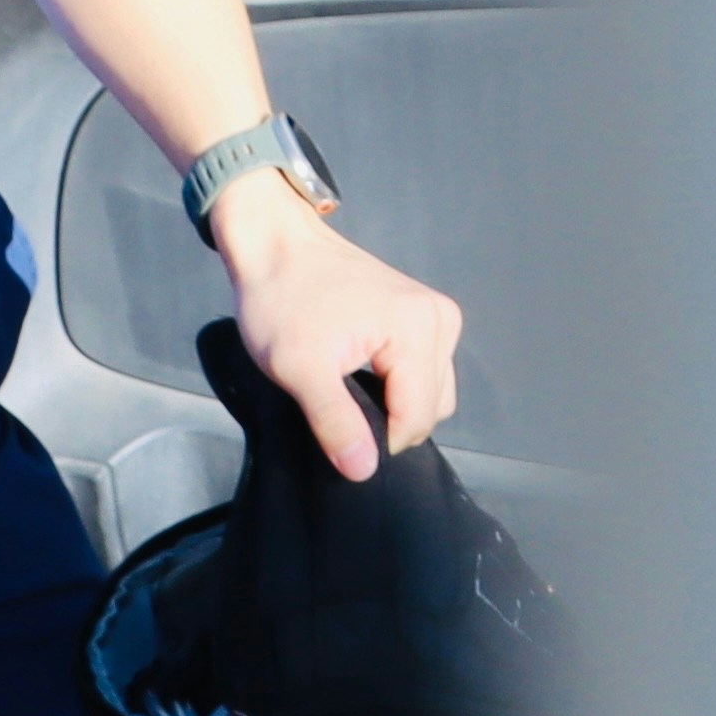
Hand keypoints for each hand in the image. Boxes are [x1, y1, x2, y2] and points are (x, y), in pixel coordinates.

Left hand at [213, 185, 463, 476]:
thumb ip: (335, 421)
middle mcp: (440, 319)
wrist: (275, 243)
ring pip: (433, 390)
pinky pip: (426, 369)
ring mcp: (437, 313)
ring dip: (397, 403)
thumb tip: (364, 471)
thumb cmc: (282, 301)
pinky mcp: (425, 312)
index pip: (416, 418)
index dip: (379, 440)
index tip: (336, 429)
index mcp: (416, 329)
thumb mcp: (298, 369)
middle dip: (390, 421)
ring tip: (349, 389)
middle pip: (432, 406)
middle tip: (339, 408)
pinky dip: (400, 383)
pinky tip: (364, 375)